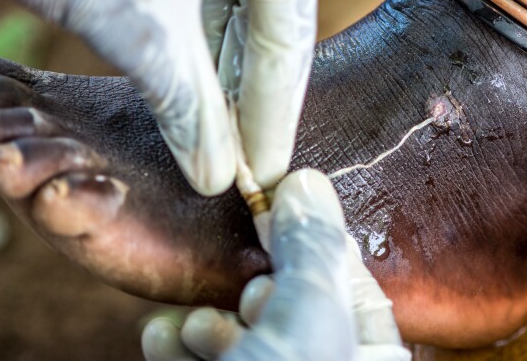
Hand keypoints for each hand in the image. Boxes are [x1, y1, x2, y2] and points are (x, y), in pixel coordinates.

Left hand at [0, 0, 317, 194]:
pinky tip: (187, 71)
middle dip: (244, 87)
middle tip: (238, 158)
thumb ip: (183, 104)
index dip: (273, 111)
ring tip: (213, 127)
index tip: (266, 171)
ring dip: (217, 57)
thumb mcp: (131, 23)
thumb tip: (215, 174)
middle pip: (265, 12)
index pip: (288, 32)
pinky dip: (193, 19)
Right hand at [141, 169, 409, 360]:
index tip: (266, 197)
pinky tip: (159, 337)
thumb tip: (307, 183)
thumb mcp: (309, 325)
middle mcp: (324, 357)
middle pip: (283, 298)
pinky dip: (176, 345)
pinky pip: (197, 358)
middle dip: (247, 278)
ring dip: (201, 316)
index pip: (342, 271)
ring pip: (236, 331)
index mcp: (367, 347)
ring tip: (182, 319)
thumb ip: (310, 252)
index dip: (303, 231)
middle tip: (229, 271)